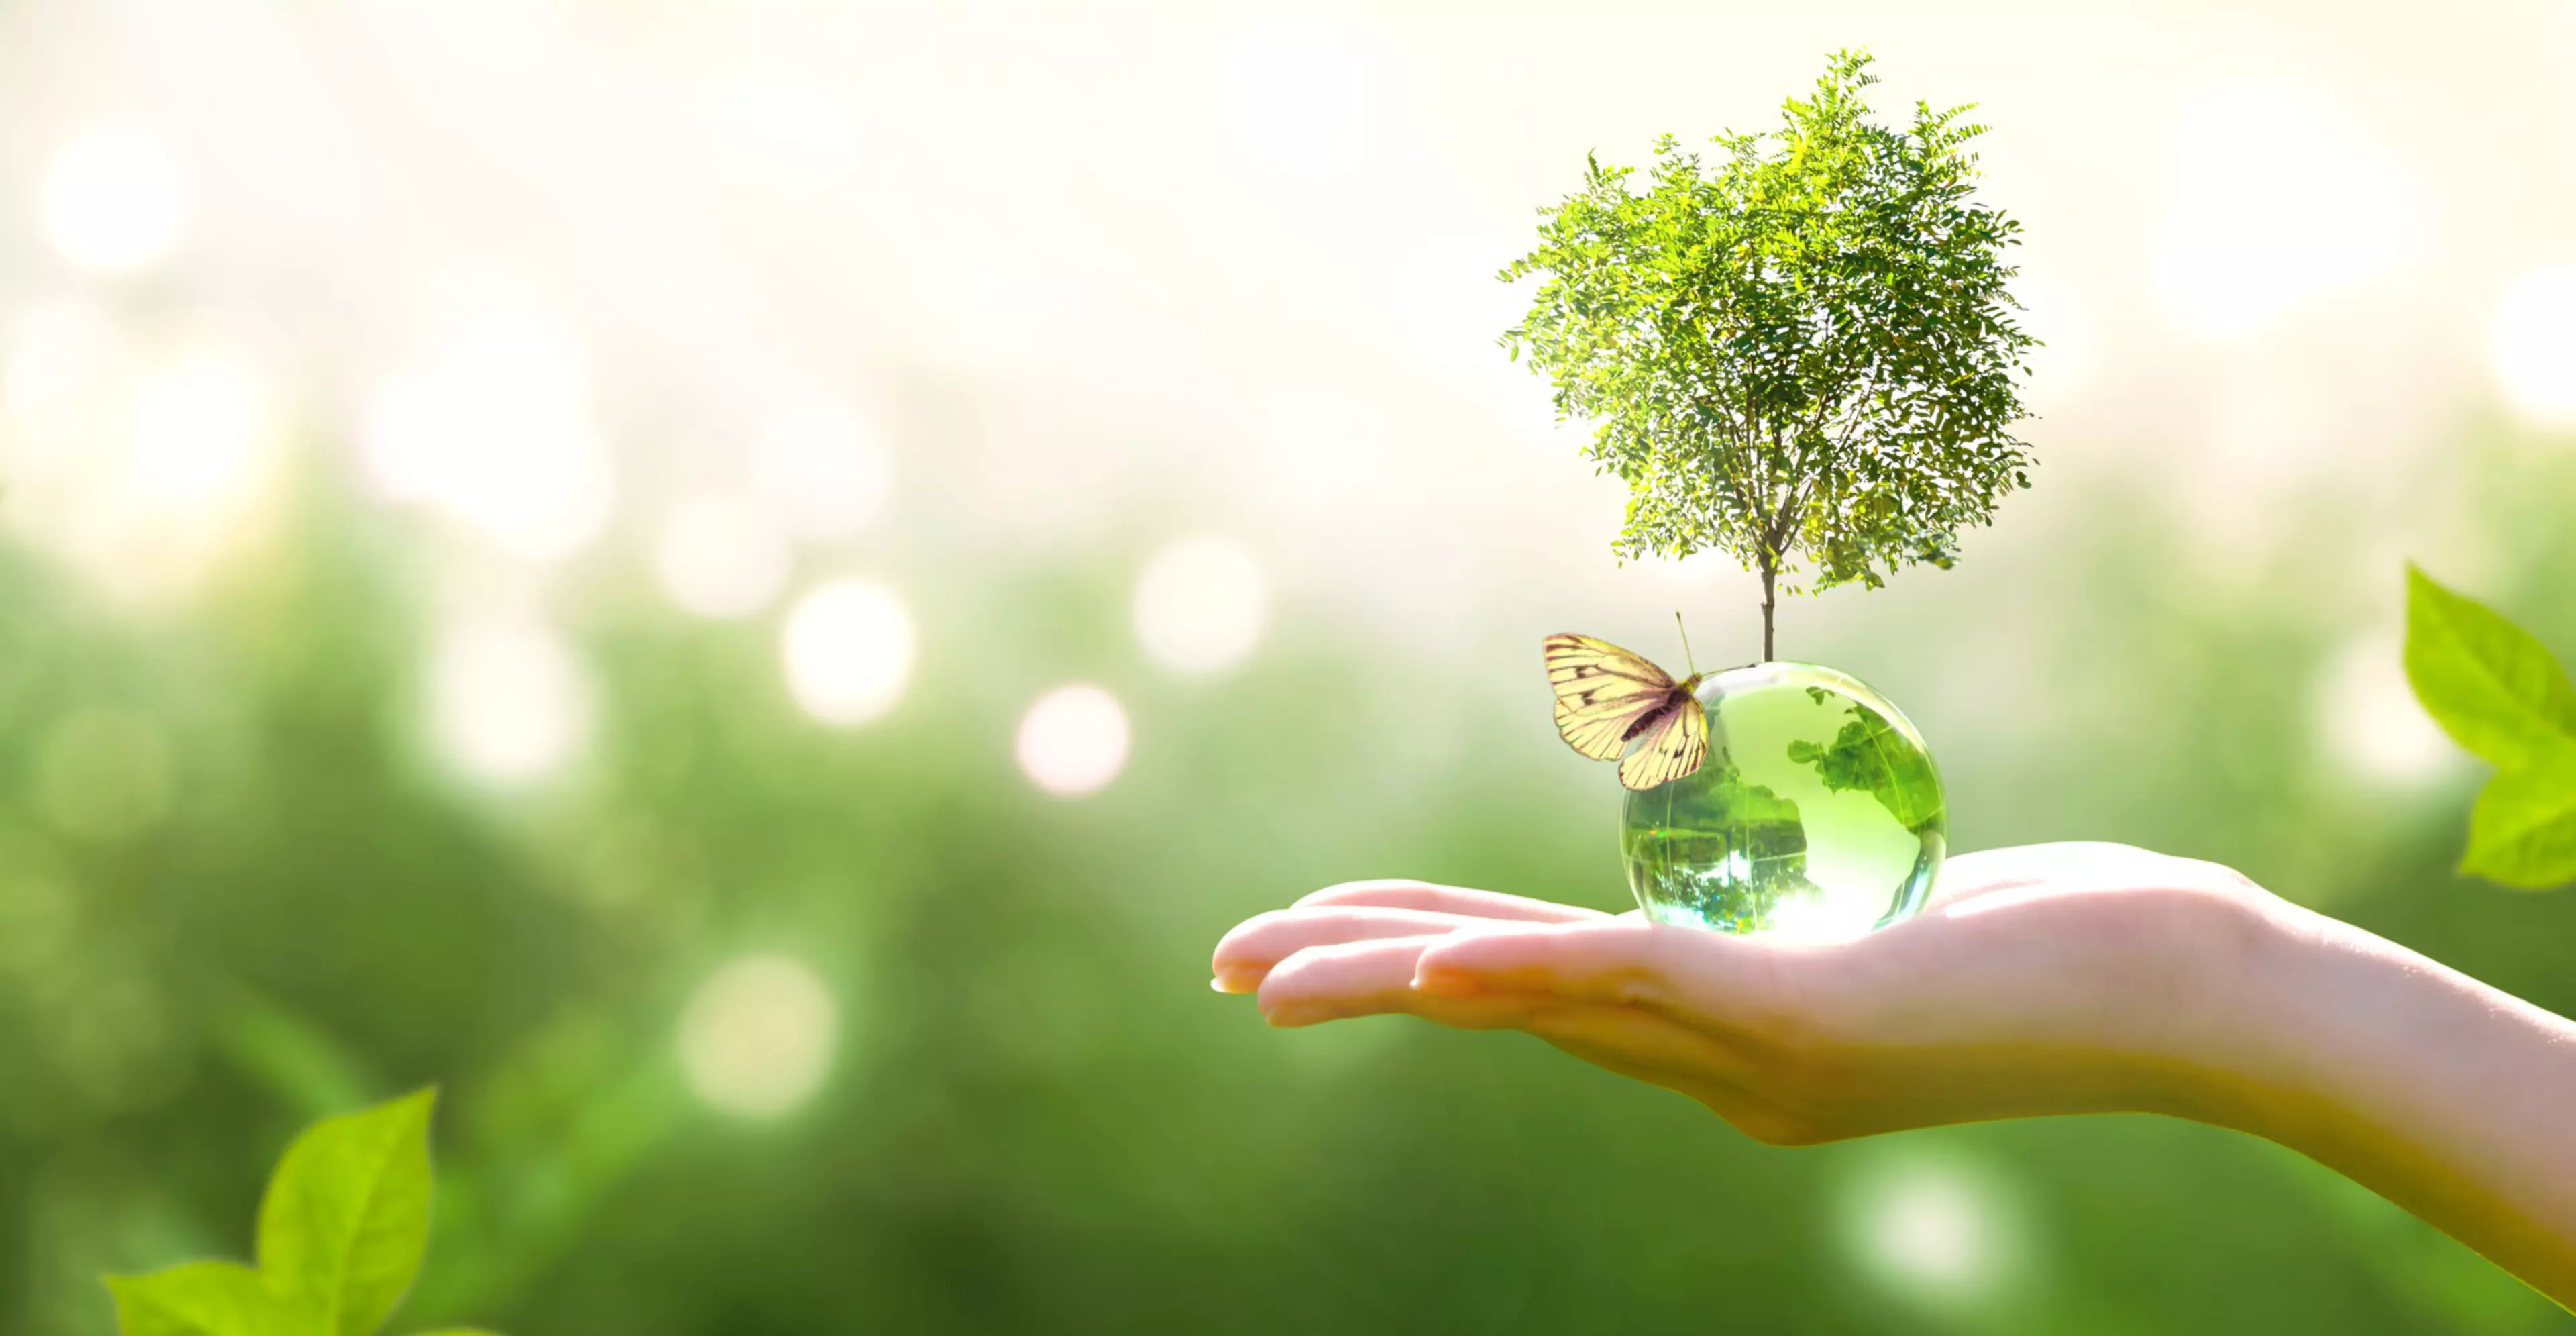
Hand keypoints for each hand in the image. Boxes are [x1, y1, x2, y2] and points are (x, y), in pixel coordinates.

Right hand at [1211, 842, 2279, 1144]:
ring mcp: (1762, 1051)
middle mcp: (1728, 1067)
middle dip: (1358, 980)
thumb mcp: (1913, 908)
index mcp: (1735, 1039)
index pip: (1544, 987)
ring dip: (1393, 983)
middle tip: (1229, 970)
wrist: (2210, 997)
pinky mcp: (1807, 1017)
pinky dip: (1521, 978)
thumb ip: (1818, 893)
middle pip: (1507, 1006)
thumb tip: (1758, 859)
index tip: (1321, 932)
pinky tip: (1434, 971)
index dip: (1418, 957)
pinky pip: (1634, 988)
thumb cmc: (2087, 937)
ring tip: (1270, 975)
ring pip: (1538, 1004)